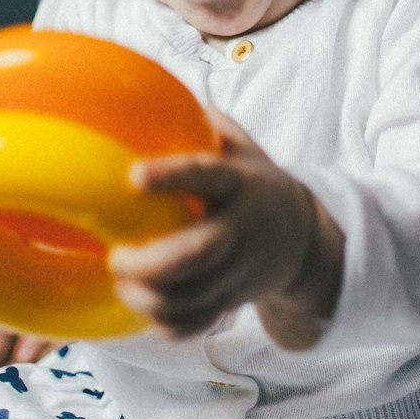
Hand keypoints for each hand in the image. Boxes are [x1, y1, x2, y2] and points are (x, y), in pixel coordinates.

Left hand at [108, 109, 343, 348]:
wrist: (303, 236)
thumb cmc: (251, 181)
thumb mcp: (238, 145)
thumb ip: (199, 124)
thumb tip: (139, 94)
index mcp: (238, 182)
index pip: (206, 175)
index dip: (171, 177)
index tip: (133, 176)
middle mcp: (241, 227)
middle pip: (198, 252)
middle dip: (150, 262)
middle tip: (115, 258)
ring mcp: (240, 268)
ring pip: (194, 295)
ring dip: (149, 298)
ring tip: (121, 284)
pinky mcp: (234, 298)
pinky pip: (200, 321)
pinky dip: (168, 324)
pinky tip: (144, 310)